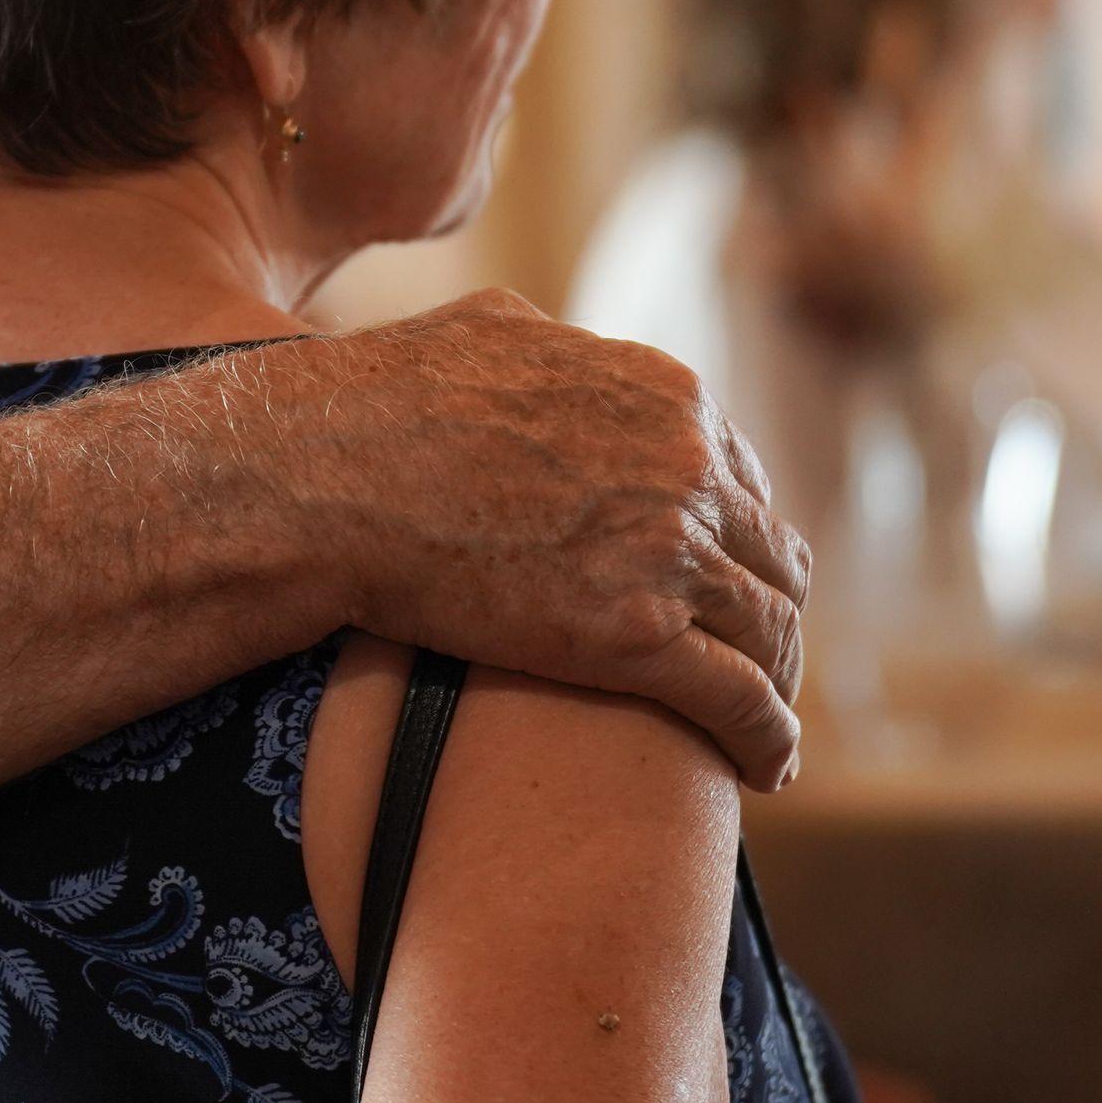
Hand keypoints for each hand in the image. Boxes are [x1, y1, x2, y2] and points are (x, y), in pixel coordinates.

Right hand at [285, 289, 810, 787]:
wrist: (326, 476)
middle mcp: (688, 466)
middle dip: (768, 615)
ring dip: (776, 686)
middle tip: (754, 667)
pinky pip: (738, 697)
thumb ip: (554, 346)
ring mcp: (669, 550)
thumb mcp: (491, 331)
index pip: (743, 483)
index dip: (736, 544)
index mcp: (665, 395)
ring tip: (764, 733)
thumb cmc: (379, 402)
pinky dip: (766, 739)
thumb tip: (555, 347)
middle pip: (772, 559)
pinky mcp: (635, 635)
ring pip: (770, 632)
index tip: (721, 587)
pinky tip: (766, 770)